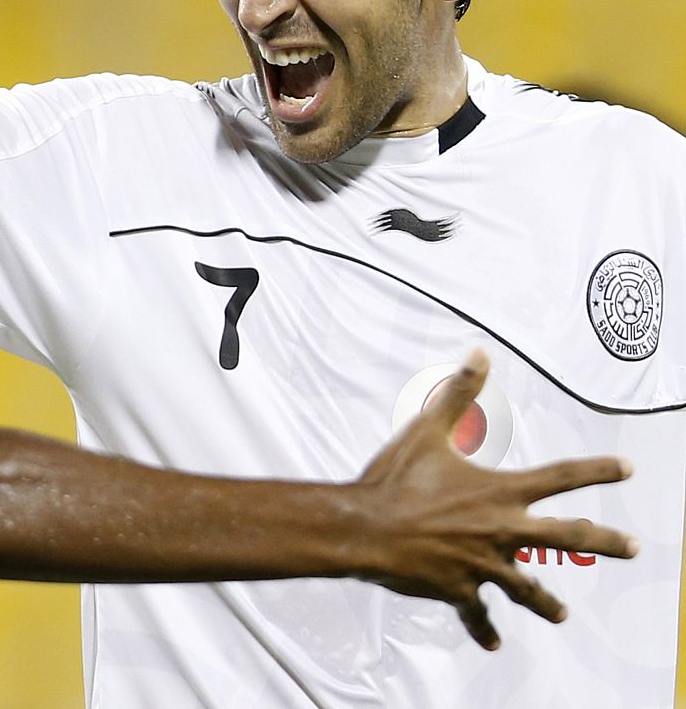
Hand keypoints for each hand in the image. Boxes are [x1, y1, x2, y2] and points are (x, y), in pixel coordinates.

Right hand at [352, 349, 635, 649]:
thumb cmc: (394, 479)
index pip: (563, 477)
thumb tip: (479, 354)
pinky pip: (476, 614)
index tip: (626, 469)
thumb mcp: (427, 430)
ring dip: (546, 602)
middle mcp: (502, 530)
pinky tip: (494, 643)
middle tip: (634, 547)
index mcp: (501, 492)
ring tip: (561, 614)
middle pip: (570, 537)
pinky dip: (484, 629)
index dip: (598, 470)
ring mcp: (484, 565)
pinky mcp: (459, 589)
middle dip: (606, 541)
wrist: (364, 529)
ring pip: (528, 588)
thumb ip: (458, 394)